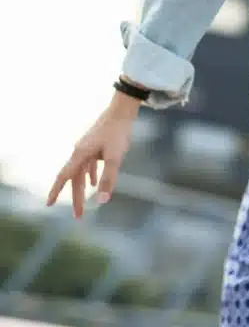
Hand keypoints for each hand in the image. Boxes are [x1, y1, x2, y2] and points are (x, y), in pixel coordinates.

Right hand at [46, 98, 137, 217]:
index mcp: (80, 154)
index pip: (64, 176)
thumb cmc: (117, 132)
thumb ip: (108, 178)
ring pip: (81, 172)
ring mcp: (87, 147)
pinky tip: (93, 183)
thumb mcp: (114, 157)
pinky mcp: (95, 144)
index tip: (48, 204)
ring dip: (82, 188)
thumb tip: (102, 201)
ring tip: (84, 204)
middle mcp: (80, 151)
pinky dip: (90, 175)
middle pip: (75, 179)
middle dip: (76, 198)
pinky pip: (88, 164)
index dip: (56, 191)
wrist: (122, 110)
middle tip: (78, 216)